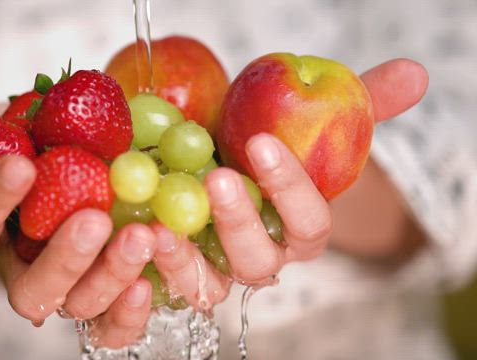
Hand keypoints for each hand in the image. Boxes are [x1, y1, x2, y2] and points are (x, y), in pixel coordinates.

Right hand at [0, 92, 154, 347]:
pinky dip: (128, 314)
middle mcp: (26, 271)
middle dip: (62, 258)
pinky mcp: (107, 303)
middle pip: (31, 290)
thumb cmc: (42, 153)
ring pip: (78, 305)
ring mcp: (69, 291)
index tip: (21, 164)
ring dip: (109, 276)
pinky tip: (149, 281)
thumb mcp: (8, 130)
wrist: (90, 167)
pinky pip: (112, 327)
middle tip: (92, 219)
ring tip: (141, 235)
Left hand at [150, 59, 427, 304]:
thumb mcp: (311, 117)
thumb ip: (360, 102)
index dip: (290, 189)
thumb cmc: (266, 141)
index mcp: (300, 228)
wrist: (220, 158)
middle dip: (240, 223)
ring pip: (212, 284)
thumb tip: (412, 74)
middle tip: (218, 179)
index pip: (309, 222)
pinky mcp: (178, 270)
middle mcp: (262, 256)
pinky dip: (153, 268)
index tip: (262, 143)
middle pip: (260, 261)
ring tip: (162, 225)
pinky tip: (137, 234)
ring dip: (188, 261)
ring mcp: (217, 268)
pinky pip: (167, 285)